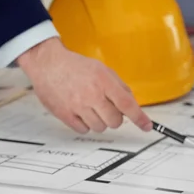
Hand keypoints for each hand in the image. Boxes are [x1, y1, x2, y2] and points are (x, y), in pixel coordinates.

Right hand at [17, 37, 151, 133]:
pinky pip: (84, 130)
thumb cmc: (76, 66)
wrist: (47, 63)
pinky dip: (85, 124)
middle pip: (115, 121)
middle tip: (107, 108)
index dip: (139, 118)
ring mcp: (77, 106)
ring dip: (100, 121)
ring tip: (91, 108)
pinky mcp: (64, 114)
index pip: (127, 105)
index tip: (147, 126)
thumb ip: (120, 87)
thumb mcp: (103, 70)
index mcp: (104, 82)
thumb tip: (133, 104)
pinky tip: (81, 112)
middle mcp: (91, 95)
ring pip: (100, 128)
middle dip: (115, 117)